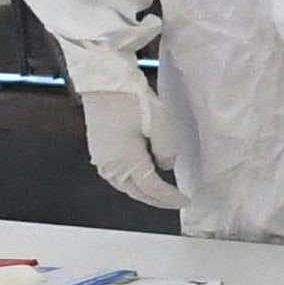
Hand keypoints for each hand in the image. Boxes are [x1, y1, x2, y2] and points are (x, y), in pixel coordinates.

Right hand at [77, 74, 177, 210]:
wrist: (105, 83)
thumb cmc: (133, 101)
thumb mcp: (161, 125)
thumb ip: (167, 152)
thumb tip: (165, 167)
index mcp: (127, 163)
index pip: (153, 189)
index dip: (170, 198)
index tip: (185, 200)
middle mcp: (110, 168)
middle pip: (136, 192)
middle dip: (157, 200)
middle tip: (175, 201)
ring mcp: (100, 161)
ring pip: (125, 187)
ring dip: (143, 192)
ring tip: (161, 193)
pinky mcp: (98, 152)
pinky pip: (117, 177)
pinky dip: (132, 183)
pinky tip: (141, 178)